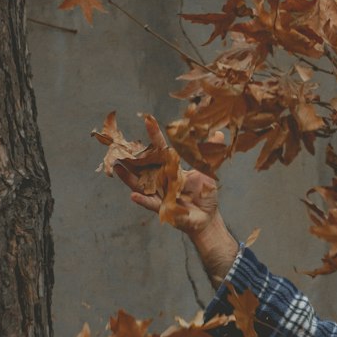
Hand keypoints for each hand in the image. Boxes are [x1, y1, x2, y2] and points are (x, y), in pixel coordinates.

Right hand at [114, 119, 237, 285]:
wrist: (207, 217)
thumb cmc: (205, 194)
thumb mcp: (209, 171)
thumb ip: (209, 154)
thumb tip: (219, 133)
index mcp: (171, 167)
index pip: (161, 148)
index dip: (155, 135)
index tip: (148, 120)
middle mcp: (162, 178)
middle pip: (143, 165)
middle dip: (132, 154)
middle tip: (118, 143)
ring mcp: (160, 193)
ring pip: (140, 183)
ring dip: (128, 176)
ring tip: (117, 166)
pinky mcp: (162, 208)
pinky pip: (150, 203)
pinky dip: (142, 200)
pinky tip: (133, 195)